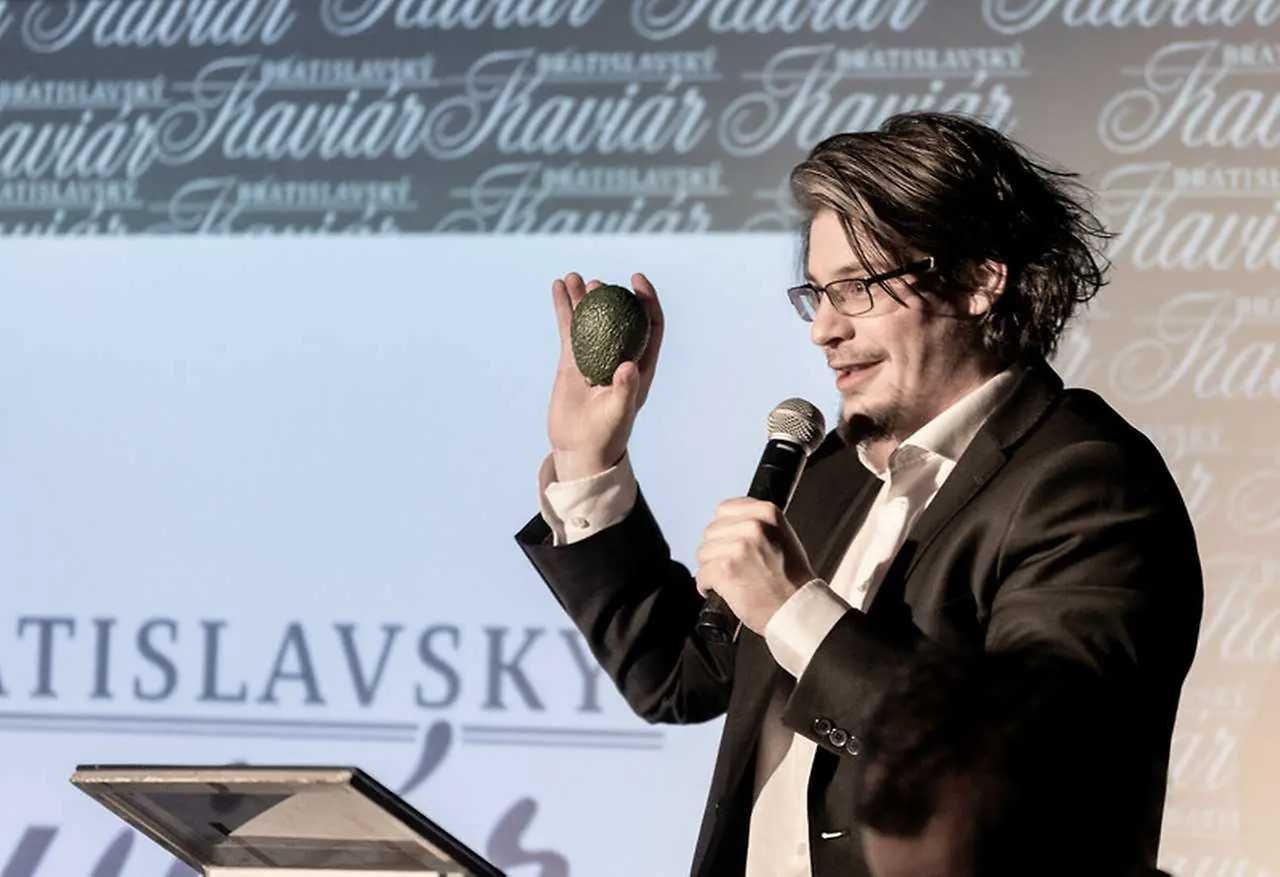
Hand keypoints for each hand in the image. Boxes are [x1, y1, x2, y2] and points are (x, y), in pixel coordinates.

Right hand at [547, 272, 663, 480]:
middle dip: (609, 295)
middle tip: (596, 284)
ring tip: (572, 277)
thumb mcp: (618, 414)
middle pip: (619, 316)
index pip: (652, 325)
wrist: (579, 450)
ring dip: (582, 296)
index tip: (636, 280)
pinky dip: (564, 308)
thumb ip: (625, 390)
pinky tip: (557, 287)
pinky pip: (569, 329)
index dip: (648, 300)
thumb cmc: (606, 436)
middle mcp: (620, 356)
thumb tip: (628, 366)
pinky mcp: (572, 361)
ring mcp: (595, 356)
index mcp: (641, 365)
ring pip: (590, 318)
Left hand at [695, 498, 815, 634]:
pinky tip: (719, 591)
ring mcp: (738, 546)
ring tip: (728, 579)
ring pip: (703, 553)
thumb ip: (756, 523)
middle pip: (711, 532)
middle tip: (730, 566)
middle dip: (716, 550)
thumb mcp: (782, 536)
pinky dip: (706, 586)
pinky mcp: (725, 569)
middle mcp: (752, 525)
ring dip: (711, 568)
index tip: (728, 542)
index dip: (723, 529)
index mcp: (767, 512)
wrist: (798, 609)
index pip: (724, 509)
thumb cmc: (793, 579)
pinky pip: (701, 574)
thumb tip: (727, 524)